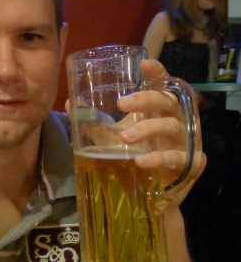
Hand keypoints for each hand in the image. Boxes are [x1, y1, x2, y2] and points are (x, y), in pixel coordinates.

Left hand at [66, 58, 205, 206]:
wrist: (155, 197)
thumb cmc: (138, 156)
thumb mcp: (115, 137)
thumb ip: (96, 123)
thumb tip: (71, 103)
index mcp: (162, 110)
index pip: (164, 85)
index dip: (158, 72)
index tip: (143, 64)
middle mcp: (177, 121)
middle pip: (168, 101)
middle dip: (146, 99)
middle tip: (122, 104)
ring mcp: (187, 142)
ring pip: (171, 127)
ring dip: (148, 129)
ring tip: (124, 137)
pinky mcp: (191, 166)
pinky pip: (177, 158)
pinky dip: (159, 158)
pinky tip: (141, 161)